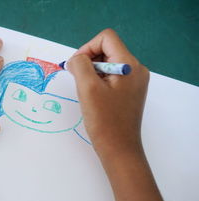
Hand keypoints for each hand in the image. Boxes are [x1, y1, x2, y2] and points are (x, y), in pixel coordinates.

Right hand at [67, 29, 148, 157]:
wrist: (119, 149)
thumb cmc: (104, 120)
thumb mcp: (88, 88)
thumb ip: (80, 65)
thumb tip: (76, 59)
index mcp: (130, 65)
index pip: (106, 38)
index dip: (87, 48)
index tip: (77, 67)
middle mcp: (136, 69)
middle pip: (107, 50)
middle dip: (89, 61)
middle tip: (79, 81)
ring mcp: (134, 81)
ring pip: (108, 64)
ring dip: (92, 73)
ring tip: (87, 92)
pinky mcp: (130, 92)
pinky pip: (111, 77)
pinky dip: (98, 82)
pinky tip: (94, 97)